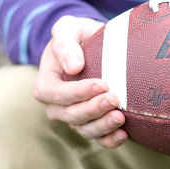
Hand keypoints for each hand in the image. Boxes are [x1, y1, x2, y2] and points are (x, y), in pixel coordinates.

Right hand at [32, 15, 127, 147]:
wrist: (91, 47)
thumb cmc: (77, 36)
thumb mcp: (68, 28)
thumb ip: (64, 43)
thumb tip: (73, 67)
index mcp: (45, 83)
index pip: (57, 94)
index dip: (79, 92)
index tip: (103, 84)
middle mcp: (56, 106)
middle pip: (71, 115)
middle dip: (93, 109)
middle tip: (114, 99)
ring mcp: (73, 117)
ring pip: (85, 130)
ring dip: (103, 126)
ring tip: (121, 117)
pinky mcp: (90, 125)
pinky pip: (97, 139)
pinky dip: (109, 140)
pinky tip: (124, 134)